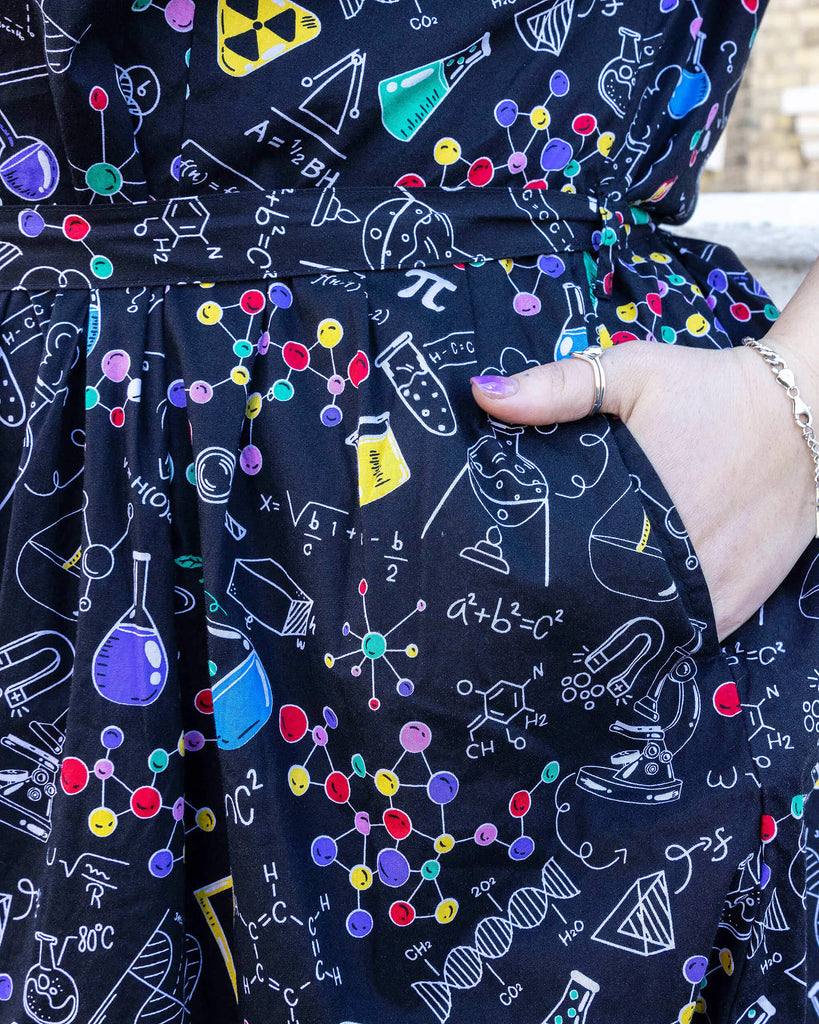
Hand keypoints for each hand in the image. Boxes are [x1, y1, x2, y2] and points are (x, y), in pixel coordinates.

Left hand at [471, 339, 816, 641]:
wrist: (807, 411)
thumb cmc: (710, 391)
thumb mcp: (631, 373)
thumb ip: (558, 388)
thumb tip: (483, 396)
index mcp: (635, 510)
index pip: (565, 567)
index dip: (534, 580)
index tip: (505, 585)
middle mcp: (674, 560)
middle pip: (601, 608)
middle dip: (567, 609)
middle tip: (533, 609)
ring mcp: (712, 589)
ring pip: (645, 631)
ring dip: (613, 628)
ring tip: (574, 626)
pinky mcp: (741, 601)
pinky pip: (689, 636)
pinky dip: (661, 634)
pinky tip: (632, 626)